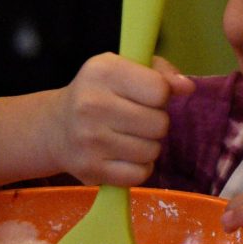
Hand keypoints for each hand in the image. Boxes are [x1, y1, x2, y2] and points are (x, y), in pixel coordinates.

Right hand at [47, 53, 193, 184]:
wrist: (55, 128)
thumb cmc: (100, 93)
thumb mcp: (125, 69)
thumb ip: (161, 73)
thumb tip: (187, 87)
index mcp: (103, 72)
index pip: (159, 90)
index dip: (160, 95)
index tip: (145, 96)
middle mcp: (92, 104)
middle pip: (160, 124)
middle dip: (155, 123)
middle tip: (136, 120)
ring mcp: (89, 140)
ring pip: (152, 151)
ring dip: (148, 146)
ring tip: (127, 136)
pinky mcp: (91, 169)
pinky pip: (140, 174)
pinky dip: (138, 168)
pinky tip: (123, 155)